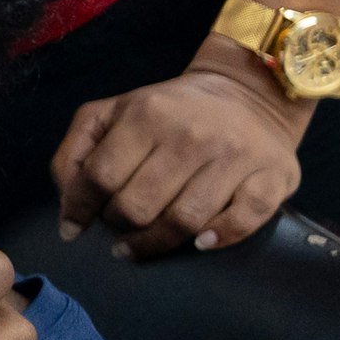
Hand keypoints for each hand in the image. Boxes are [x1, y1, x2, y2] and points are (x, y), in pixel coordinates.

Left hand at [53, 47, 308, 256]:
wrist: (247, 93)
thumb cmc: (170, 112)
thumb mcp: (114, 113)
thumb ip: (78, 151)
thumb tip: (69, 212)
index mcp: (146, 115)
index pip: (99, 177)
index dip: (81, 209)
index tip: (76, 227)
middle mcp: (190, 135)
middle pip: (137, 207)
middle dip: (118, 227)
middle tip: (119, 229)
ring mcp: (233, 156)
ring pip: (182, 222)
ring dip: (155, 244)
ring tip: (142, 246)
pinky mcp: (270, 177)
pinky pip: (240, 222)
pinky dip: (218, 238)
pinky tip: (200, 242)